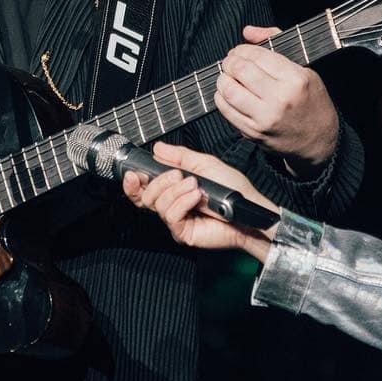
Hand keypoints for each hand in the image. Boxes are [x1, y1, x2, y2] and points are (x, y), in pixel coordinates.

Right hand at [121, 141, 274, 262]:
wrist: (248, 209)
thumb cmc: (233, 190)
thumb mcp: (205, 164)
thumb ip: (180, 156)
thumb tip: (158, 148)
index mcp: (174, 189)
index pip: (144, 188)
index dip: (133, 182)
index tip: (133, 172)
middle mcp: (172, 205)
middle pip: (145, 196)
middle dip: (158, 181)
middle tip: (177, 175)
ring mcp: (177, 220)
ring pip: (158, 204)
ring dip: (176, 190)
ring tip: (195, 185)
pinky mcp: (183, 232)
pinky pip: (171, 216)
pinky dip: (182, 202)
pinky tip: (196, 197)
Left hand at [214, 24, 339, 170]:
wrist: (319, 141)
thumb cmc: (311, 102)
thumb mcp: (304, 69)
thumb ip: (276, 44)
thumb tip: (248, 31)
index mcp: (295, 79)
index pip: (258, 56)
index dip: (243, 50)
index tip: (240, 51)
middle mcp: (280, 99)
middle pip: (240, 71)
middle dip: (230, 62)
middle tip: (230, 62)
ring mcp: (265, 118)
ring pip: (229, 91)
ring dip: (222, 79)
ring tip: (227, 76)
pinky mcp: (253, 133)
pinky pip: (226, 111)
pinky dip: (221, 98)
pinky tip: (227, 93)